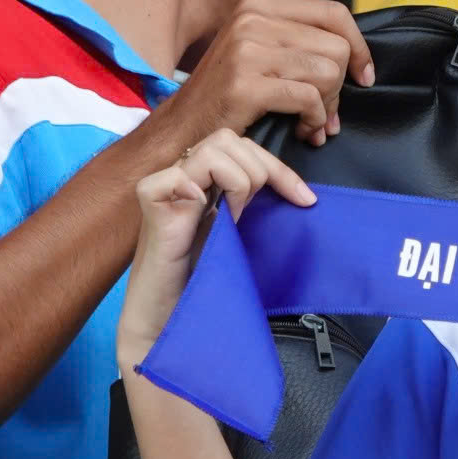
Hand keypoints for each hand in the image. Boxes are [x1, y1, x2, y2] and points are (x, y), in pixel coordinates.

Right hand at [116, 128, 315, 374]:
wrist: (169, 319)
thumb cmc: (202, 281)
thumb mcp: (239, 235)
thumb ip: (253, 206)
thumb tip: (300, 193)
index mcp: (208, 182)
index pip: (246, 149)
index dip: (280, 169)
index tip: (307, 200)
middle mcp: (187, 178)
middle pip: (229, 139)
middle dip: (263, 169)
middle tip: (261, 209)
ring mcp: (167, 188)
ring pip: (211, 148)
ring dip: (237, 179)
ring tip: (232, 216)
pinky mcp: (150, 205)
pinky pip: (172, 177)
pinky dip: (192, 187)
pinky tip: (203, 213)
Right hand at [145, 0, 374, 155]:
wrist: (180, 130)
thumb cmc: (227, 97)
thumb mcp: (260, 52)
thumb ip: (299, 42)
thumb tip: (355, 54)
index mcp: (259, 4)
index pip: (333, 12)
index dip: (359, 46)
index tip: (364, 76)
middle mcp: (252, 18)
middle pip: (336, 47)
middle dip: (339, 87)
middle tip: (326, 113)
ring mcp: (246, 48)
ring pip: (327, 72)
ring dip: (328, 107)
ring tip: (311, 124)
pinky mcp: (245, 83)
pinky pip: (309, 98)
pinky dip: (314, 120)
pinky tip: (303, 131)